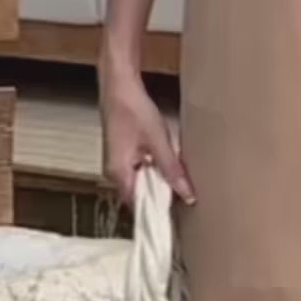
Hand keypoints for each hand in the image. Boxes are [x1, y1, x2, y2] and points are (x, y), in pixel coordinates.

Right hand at [101, 60, 194, 207]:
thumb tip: (186, 194)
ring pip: (141, 183)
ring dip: (159, 182)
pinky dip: (154, 170)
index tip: (179, 215)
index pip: (139, 207)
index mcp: (119, 173)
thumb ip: (171, 170)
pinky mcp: (123, 154)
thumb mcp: (158, 141)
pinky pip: (139, 171)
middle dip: (162, 196)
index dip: (159, 212)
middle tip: (185, 196)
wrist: (118, 85)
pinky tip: (168, 164)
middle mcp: (114, 173)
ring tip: (179, 180)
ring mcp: (117, 163)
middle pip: (140, 197)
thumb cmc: (133, 109)